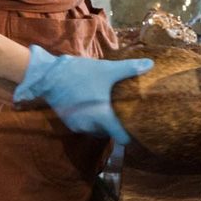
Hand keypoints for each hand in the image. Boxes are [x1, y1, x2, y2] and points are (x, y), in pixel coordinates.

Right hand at [13, 46, 152, 143]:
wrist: (49, 75)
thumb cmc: (81, 73)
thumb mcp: (108, 70)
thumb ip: (130, 69)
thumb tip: (151, 63)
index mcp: (102, 117)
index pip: (121, 137)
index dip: (131, 136)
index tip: (139, 132)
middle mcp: (90, 126)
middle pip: (111, 133)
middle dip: (118, 127)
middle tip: (128, 117)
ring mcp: (78, 126)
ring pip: (98, 131)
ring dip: (105, 124)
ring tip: (114, 113)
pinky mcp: (69, 123)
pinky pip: (87, 127)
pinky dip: (93, 122)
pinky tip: (98, 110)